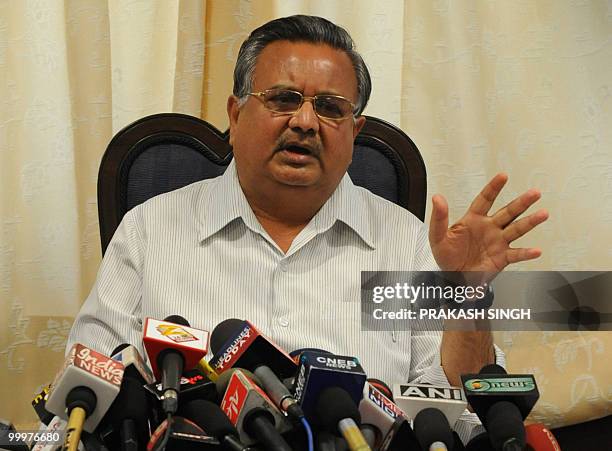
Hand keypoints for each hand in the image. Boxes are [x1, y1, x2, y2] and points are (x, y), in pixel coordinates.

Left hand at [429, 173, 548, 273]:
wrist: (452, 276)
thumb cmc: (446, 255)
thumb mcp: (437, 236)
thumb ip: (439, 217)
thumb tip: (437, 198)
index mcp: (473, 219)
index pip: (485, 200)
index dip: (494, 188)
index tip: (503, 176)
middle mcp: (489, 228)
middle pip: (508, 212)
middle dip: (522, 202)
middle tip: (535, 193)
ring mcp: (497, 242)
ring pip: (517, 229)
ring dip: (530, 222)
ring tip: (543, 214)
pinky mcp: (501, 258)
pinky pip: (516, 254)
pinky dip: (526, 253)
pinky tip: (536, 250)